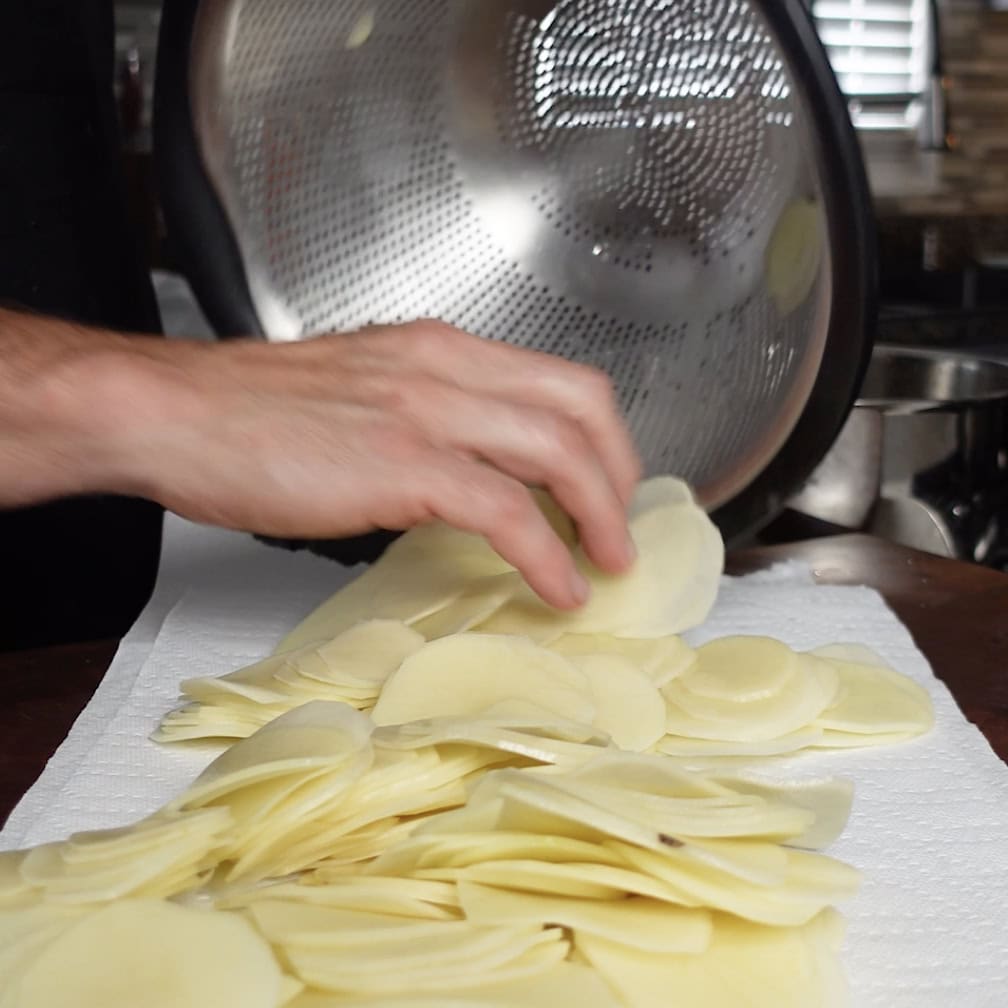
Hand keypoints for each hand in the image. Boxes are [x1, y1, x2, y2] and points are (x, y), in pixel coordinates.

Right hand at [73, 321, 641, 608]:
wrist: (172, 414)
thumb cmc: (246, 410)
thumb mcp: (358, 391)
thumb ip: (421, 415)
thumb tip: (465, 467)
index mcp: (438, 349)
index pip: (559, 378)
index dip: (600, 438)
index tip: (605, 484)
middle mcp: (445, 367)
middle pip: (580, 407)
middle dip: (618, 473)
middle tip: (619, 526)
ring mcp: (426, 412)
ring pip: (559, 453)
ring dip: (601, 516)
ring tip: (606, 564)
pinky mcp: (403, 464)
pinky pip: (507, 511)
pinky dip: (547, 556)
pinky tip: (556, 587)